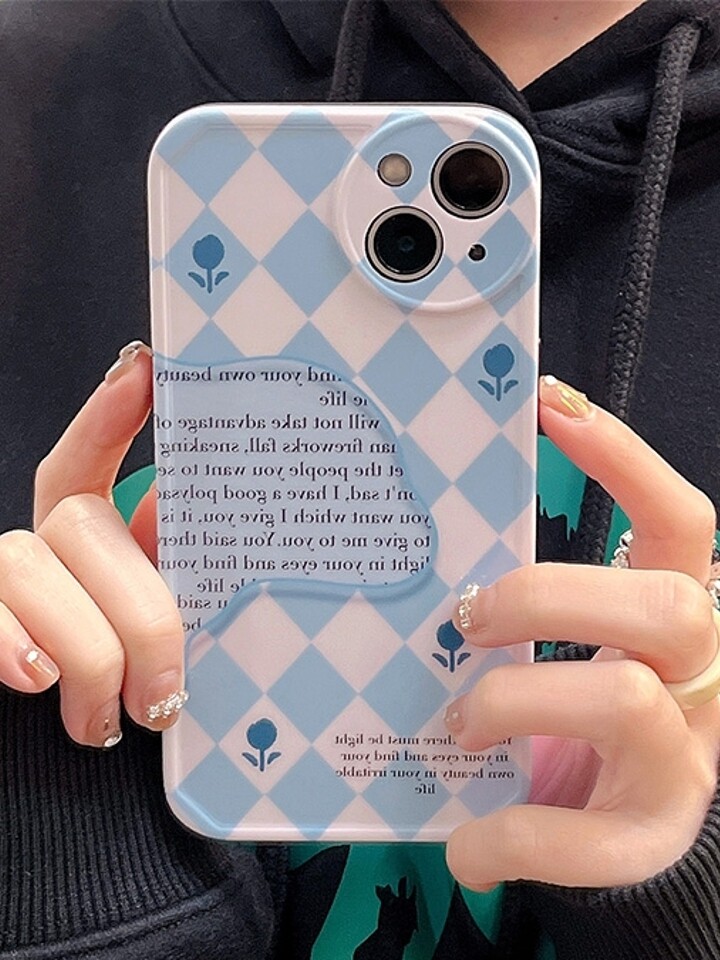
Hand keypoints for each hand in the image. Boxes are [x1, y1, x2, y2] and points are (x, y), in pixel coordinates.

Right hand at [0, 344, 184, 746]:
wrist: (50, 762)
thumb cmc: (123, 695)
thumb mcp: (160, 628)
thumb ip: (174, 571)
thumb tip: (186, 503)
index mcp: (87, 541)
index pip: (86, 461)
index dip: (109, 416)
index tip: (146, 371)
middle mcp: (38, 548)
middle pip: (82, 521)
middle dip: (140, 613)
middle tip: (166, 689)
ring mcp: (0, 584)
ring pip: (32, 565)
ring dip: (89, 653)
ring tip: (114, 718)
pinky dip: (13, 643)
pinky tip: (39, 678)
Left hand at [445, 375, 719, 889]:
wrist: (613, 833)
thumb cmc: (572, 716)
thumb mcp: (566, 646)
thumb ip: (526, 604)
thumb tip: (429, 552)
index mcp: (674, 617)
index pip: (680, 522)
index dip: (625, 459)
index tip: (550, 405)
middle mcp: (699, 680)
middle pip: (665, 604)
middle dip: (549, 595)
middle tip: (470, 616)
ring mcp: (685, 762)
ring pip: (624, 700)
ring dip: (515, 702)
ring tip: (457, 722)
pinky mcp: (651, 839)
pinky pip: (588, 841)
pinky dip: (511, 837)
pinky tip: (466, 844)